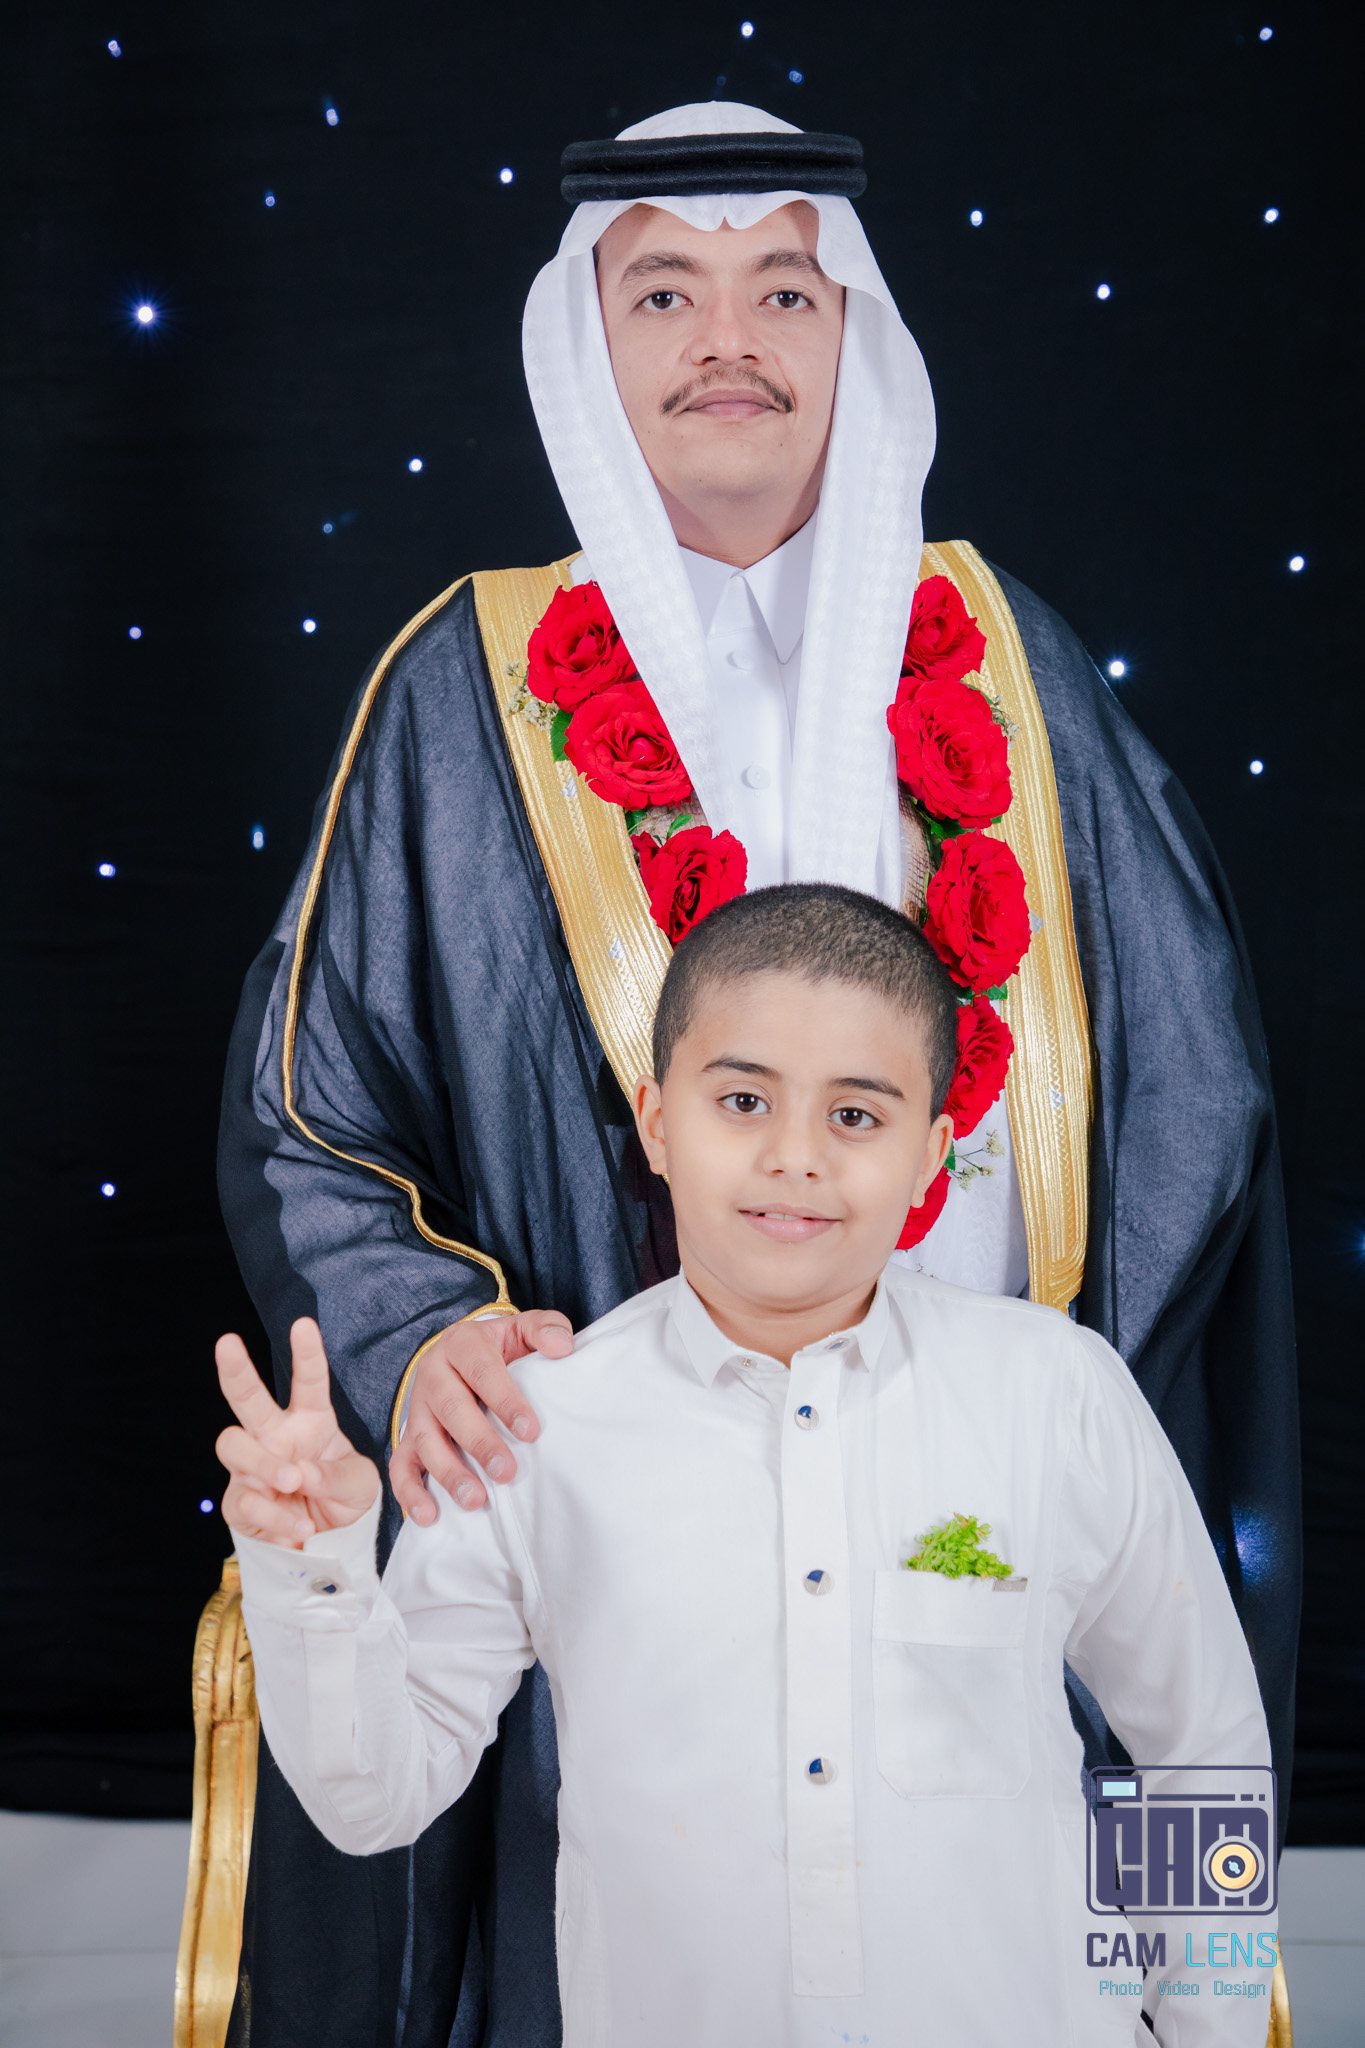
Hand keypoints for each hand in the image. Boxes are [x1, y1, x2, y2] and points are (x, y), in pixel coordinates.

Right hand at [215, 1317, 379, 1547]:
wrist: (327, 1543)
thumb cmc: (343, 1497)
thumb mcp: (361, 1484)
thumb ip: (338, 1475)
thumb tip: (300, 1472)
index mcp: (311, 1421)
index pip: (309, 1382)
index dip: (307, 1353)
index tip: (304, 1324)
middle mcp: (276, 1436)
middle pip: (247, 1397)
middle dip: (236, 1369)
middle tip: (227, 1342)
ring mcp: (253, 1466)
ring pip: (234, 1444)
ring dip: (264, 1463)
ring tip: (292, 1480)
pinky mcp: (240, 1501)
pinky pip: (244, 1500)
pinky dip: (274, 1515)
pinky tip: (297, 1525)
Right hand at [389, 1309, 573, 1522]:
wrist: (463, 1355)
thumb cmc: (500, 1349)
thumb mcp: (522, 1329)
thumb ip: (546, 1329)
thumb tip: (562, 1348)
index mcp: (461, 1344)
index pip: (481, 1370)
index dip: (505, 1400)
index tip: (531, 1431)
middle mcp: (433, 1374)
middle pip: (450, 1408)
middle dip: (479, 1442)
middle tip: (507, 1472)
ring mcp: (417, 1408)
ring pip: (425, 1440)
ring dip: (449, 1472)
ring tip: (476, 1500)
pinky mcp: (408, 1437)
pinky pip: (400, 1466)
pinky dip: (410, 1492)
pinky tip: (429, 1516)